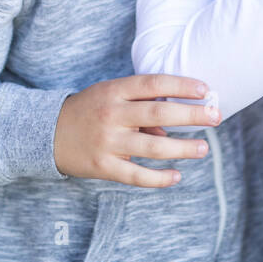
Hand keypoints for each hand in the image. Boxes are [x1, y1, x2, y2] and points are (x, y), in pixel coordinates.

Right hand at [52, 74, 221, 187]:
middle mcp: (112, 114)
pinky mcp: (102, 166)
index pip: (154, 83)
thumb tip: (172, 127)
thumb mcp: (111, 96)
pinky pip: (136, 175)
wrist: (46, 132)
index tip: (205, 89)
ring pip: (152, 148)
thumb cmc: (89, 110)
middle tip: (216, 116)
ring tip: (204, 148)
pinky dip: (158, 178)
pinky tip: (176, 176)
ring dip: (182, 149)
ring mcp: (107, 141)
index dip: (181, 86)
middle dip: (191, 115)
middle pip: (158, 114)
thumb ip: (141, 105)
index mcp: (115, 90)